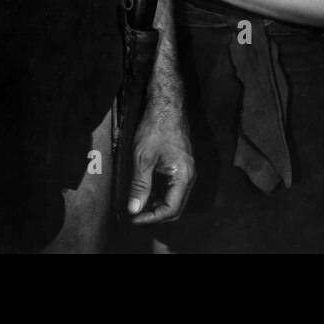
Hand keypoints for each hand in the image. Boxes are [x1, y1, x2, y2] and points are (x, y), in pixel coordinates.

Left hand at [128, 103, 194, 225]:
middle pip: (175, 207)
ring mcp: (187, 170)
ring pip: (175, 198)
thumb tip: (134, 210)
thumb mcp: (143, 159)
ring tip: (137, 204)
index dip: (151, 218)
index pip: (171, 209)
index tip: (133, 218)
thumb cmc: (156, 127)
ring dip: (157, 205)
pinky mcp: (181, 165)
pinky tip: (146, 191)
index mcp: (183, 176)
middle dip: (155, 215)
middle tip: (134, 215)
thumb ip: (140, 187)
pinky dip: (160, 194)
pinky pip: (173, 188)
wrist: (166, 105)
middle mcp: (189, 176)